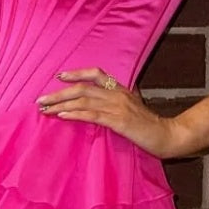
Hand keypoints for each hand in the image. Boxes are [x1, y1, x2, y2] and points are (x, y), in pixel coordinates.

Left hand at [36, 68, 194, 158]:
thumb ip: (119, 103)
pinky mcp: (118, 121)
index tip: (59, 77)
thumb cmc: (149, 127)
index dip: (76, 73)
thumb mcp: (133, 109)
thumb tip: (102, 106)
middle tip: (40, 100)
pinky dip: (75, 113)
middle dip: (59, 93)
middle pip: (83, 87)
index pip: (96, 73)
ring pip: (83, 100)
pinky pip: (92, 114)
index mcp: (121, 89)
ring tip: (44, 109)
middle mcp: (117, 94)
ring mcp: (118, 106)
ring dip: (61, 104)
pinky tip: (62, 115)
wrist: (167, 135)